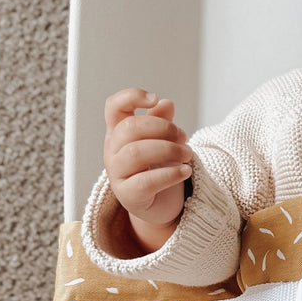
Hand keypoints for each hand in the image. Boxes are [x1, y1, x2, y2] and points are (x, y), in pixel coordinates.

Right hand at [103, 88, 192, 249]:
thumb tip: (166, 103)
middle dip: (162, 128)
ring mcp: (117, 174)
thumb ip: (161, 121)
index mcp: (119, 132)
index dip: (131, 97)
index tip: (154, 99)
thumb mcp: (161, 140)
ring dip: (169, 150)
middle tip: (183, 136)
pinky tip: (186, 171)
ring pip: (136, 153)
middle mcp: (113, 151)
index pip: (114, 107)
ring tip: (188, 154)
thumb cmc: (157, 167)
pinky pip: (146, 182)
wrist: (159, 204)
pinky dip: (170, 174)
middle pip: (129, 128)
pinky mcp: (128, 195)